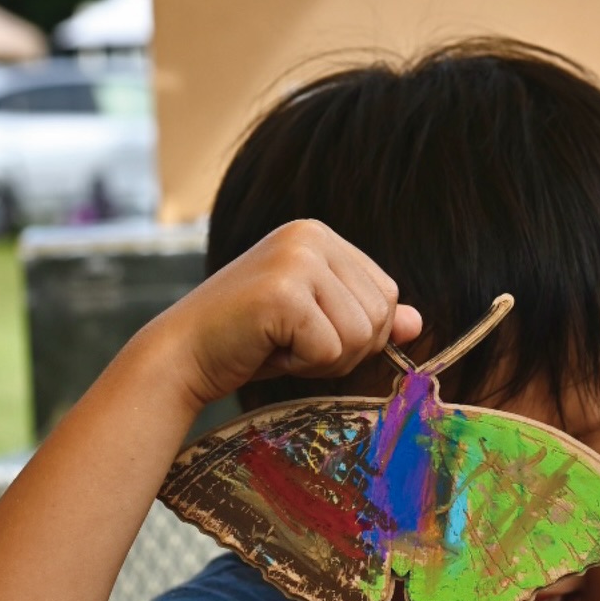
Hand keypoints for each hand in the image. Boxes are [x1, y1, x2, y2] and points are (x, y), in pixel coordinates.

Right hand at [160, 220, 422, 407]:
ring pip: (360, 334)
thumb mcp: (317, 326)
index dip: (357, 332)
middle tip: (292, 342)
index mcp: (320, 236)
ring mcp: (296, 259)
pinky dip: (303, 365)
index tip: (308, 332)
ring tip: (278, 343)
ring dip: (323, 358)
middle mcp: (310, 235)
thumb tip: (417, 323)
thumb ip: (365, 319)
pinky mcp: (283, 291)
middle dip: (344, 348)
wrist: (183, 354)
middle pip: (380, 313)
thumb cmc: (249, 342)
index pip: (386, 294)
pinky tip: (266, 348)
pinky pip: (330, 349)